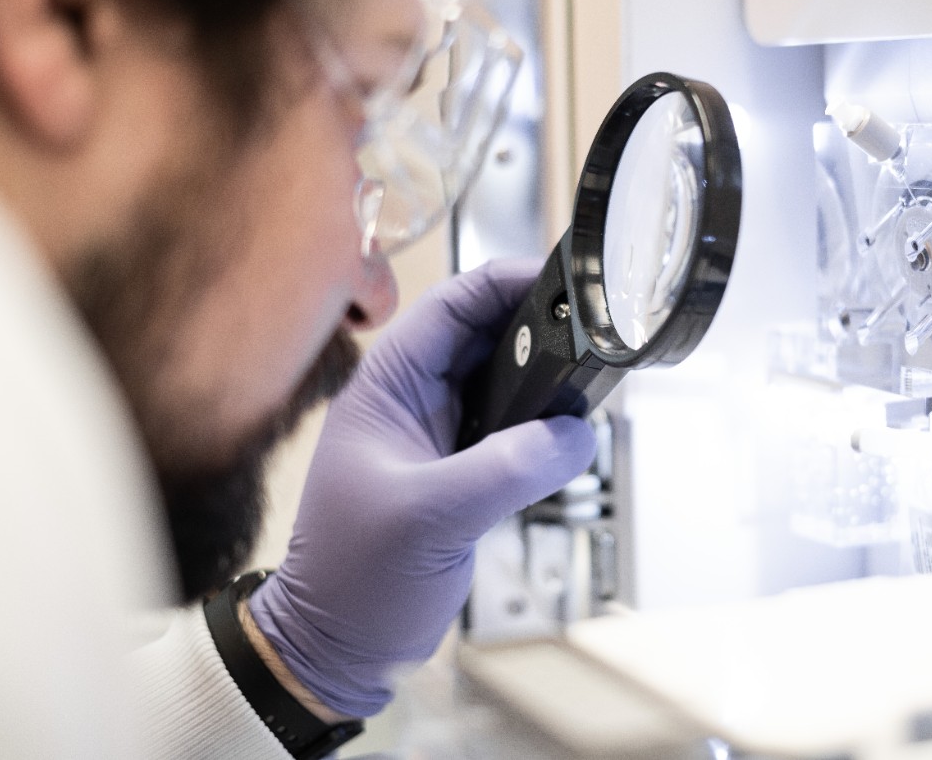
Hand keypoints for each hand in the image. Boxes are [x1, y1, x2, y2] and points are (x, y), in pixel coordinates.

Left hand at [248, 259, 596, 717]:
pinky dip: (544, 428)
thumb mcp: (431, 517)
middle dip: (540, 331)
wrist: (339, 648)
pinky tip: (569, 437)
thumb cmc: (352, 581)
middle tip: (592, 336)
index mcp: (388, 387)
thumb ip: (506, 468)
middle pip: (488, 337)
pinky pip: (513, 431)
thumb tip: (573, 433)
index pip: (453, 305)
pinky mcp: (463, 473)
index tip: (564, 283)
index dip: (508, 283)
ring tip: (587, 384)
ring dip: (545, 383)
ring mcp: (440, 437)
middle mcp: (415, 402)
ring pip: (505, 383)